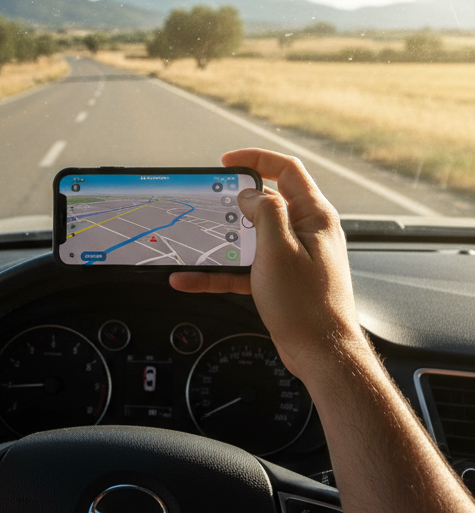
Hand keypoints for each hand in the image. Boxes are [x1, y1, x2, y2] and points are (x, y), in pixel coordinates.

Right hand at [169, 149, 364, 381]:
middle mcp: (306, 232)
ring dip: (220, 239)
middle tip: (209, 202)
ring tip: (195, 240)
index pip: (287, 170)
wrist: (321, 353)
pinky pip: (243, 267)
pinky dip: (218, 271)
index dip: (256, 159)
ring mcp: (292, 255)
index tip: (226, 162)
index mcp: (314, 217)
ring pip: (249, 236)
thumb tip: (250, 194)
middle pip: (265, 202)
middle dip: (233, 202)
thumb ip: (265, 213)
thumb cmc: (308, 306)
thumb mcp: (279, 250)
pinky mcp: (279, 278)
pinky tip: (191, 278)